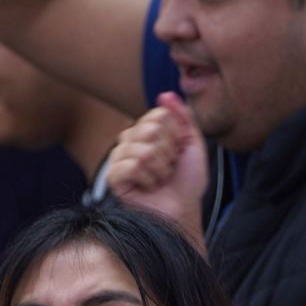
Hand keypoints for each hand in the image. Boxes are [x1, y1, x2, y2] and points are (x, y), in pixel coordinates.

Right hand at [106, 92, 208, 253]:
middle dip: (168, 152)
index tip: (177, 153)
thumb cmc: (187, 181)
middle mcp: (129, 141)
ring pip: (142, 148)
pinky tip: (149, 187)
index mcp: (146, 130)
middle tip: (168, 168)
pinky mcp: (113, 178)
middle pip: (151, 129)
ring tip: (160, 179)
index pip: (159, 115)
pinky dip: (148, 178)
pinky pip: (131, 165)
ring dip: (160, 168)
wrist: (183, 211)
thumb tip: (165, 95)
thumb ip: (183, 117)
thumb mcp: (193, 143)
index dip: (175, 135)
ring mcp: (119, 158)